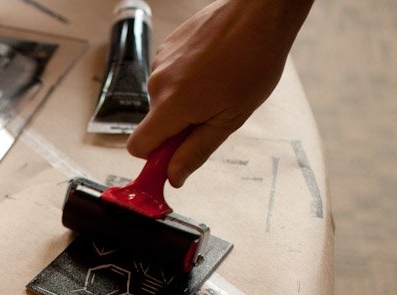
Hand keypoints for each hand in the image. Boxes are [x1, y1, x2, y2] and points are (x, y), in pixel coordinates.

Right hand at [127, 0, 312, 186]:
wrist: (259, 12)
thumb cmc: (253, 61)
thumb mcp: (230, 119)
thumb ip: (196, 151)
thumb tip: (174, 177)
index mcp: (171, 105)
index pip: (137, 147)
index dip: (154, 158)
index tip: (173, 159)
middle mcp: (157, 83)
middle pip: (154, 124)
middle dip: (177, 128)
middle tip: (213, 114)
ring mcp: (159, 62)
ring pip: (162, 100)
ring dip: (183, 102)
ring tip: (216, 85)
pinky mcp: (166, 48)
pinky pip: (168, 77)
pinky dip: (185, 80)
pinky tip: (211, 68)